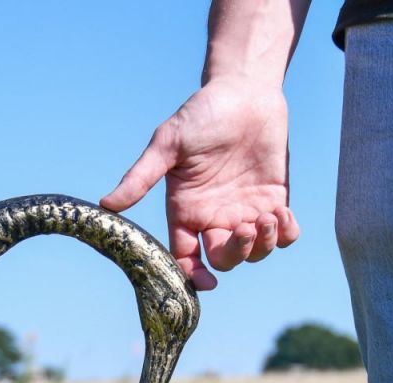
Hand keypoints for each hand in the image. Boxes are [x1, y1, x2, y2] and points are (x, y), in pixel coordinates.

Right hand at [101, 76, 298, 289]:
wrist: (244, 90)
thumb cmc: (202, 114)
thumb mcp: (168, 144)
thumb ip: (141, 177)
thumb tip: (107, 205)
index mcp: (187, 212)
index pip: (187, 257)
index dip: (195, 276)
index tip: (209, 281)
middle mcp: (215, 218)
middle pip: (223, 260)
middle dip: (236, 253)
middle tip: (246, 228)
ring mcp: (245, 212)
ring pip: (255, 252)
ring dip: (263, 244)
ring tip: (269, 216)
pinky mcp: (274, 201)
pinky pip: (283, 235)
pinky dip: (286, 234)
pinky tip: (283, 215)